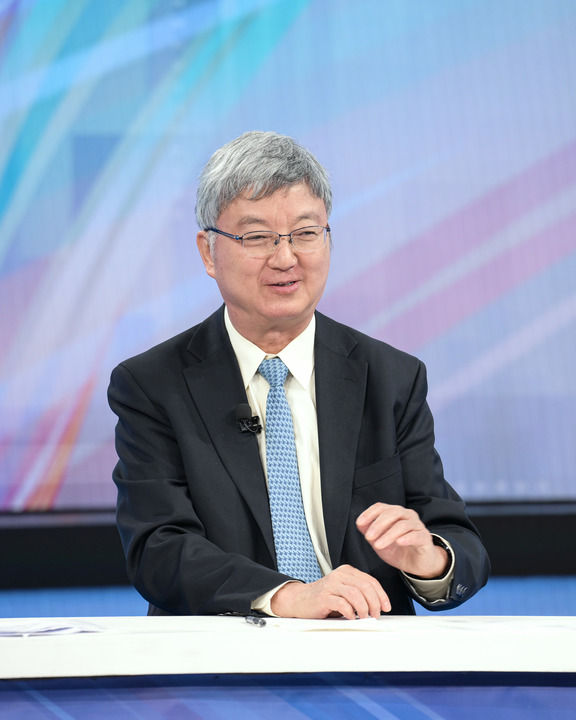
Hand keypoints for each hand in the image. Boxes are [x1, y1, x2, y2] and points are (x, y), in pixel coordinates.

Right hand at [270, 565, 390, 618]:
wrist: (300, 600)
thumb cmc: (324, 598)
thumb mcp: (344, 592)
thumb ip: (359, 594)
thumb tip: (378, 607)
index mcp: (347, 572)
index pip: (370, 580)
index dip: (381, 595)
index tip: (386, 607)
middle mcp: (339, 575)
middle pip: (365, 586)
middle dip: (374, 603)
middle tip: (376, 615)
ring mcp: (331, 584)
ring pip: (355, 594)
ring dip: (363, 608)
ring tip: (364, 617)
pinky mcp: (323, 596)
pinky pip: (341, 603)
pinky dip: (349, 612)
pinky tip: (350, 617)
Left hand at [356, 503, 448, 578]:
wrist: (417, 564)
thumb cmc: (398, 550)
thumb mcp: (380, 542)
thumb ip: (370, 533)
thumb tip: (359, 523)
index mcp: (395, 513)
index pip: (381, 507)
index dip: (369, 513)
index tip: (359, 523)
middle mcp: (407, 515)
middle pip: (392, 513)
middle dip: (378, 525)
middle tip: (368, 537)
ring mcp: (417, 526)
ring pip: (402, 525)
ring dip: (388, 535)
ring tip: (378, 545)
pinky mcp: (425, 538)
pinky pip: (416, 535)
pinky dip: (406, 538)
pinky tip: (399, 542)